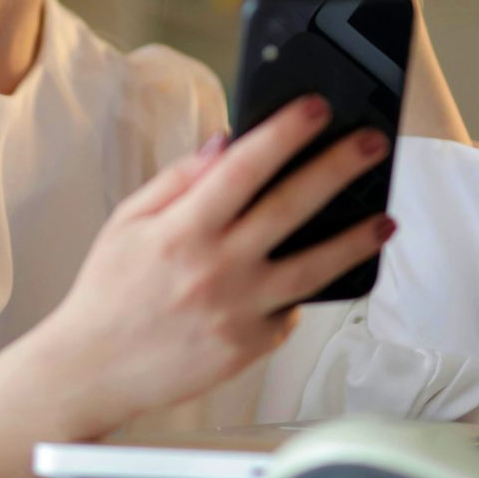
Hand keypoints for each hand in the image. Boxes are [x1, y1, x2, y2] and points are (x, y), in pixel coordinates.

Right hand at [32, 95, 398, 433]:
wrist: (95, 369)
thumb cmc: (108, 292)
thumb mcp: (127, 222)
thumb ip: (178, 180)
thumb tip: (227, 144)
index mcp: (181, 230)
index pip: (244, 168)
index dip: (284, 132)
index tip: (315, 108)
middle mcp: (215, 269)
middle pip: (290, 208)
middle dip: (337, 168)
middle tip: (370, 144)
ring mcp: (237, 311)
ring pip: (312, 269)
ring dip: (353, 240)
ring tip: (383, 220)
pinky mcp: (249, 347)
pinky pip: (289, 311)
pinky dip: (303, 291)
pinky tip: (317, 274)